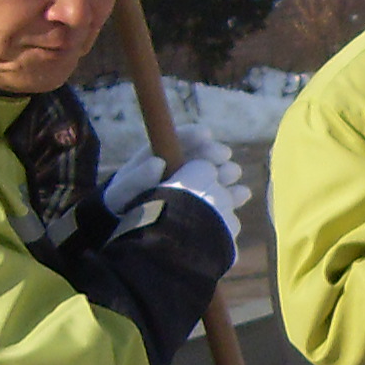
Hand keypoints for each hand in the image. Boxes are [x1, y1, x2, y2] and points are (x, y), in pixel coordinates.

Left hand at [107, 127, 225, 218]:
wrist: (127, 229)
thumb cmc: (122, 205)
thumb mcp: (121, 192)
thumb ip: (135, 178)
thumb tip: (158, 163)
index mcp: (159, 158)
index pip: (176, 140)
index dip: (192, 135)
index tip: (206, 134)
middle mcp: (180, 169)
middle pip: (201, 156)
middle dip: (214, 153)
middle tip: (223, 156)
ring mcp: (194, 186)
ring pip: (216, 175)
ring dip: (227, 172)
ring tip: (233, 174)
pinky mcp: (203, 206)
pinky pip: (222, 198)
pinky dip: (234, 195)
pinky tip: (243, 194)